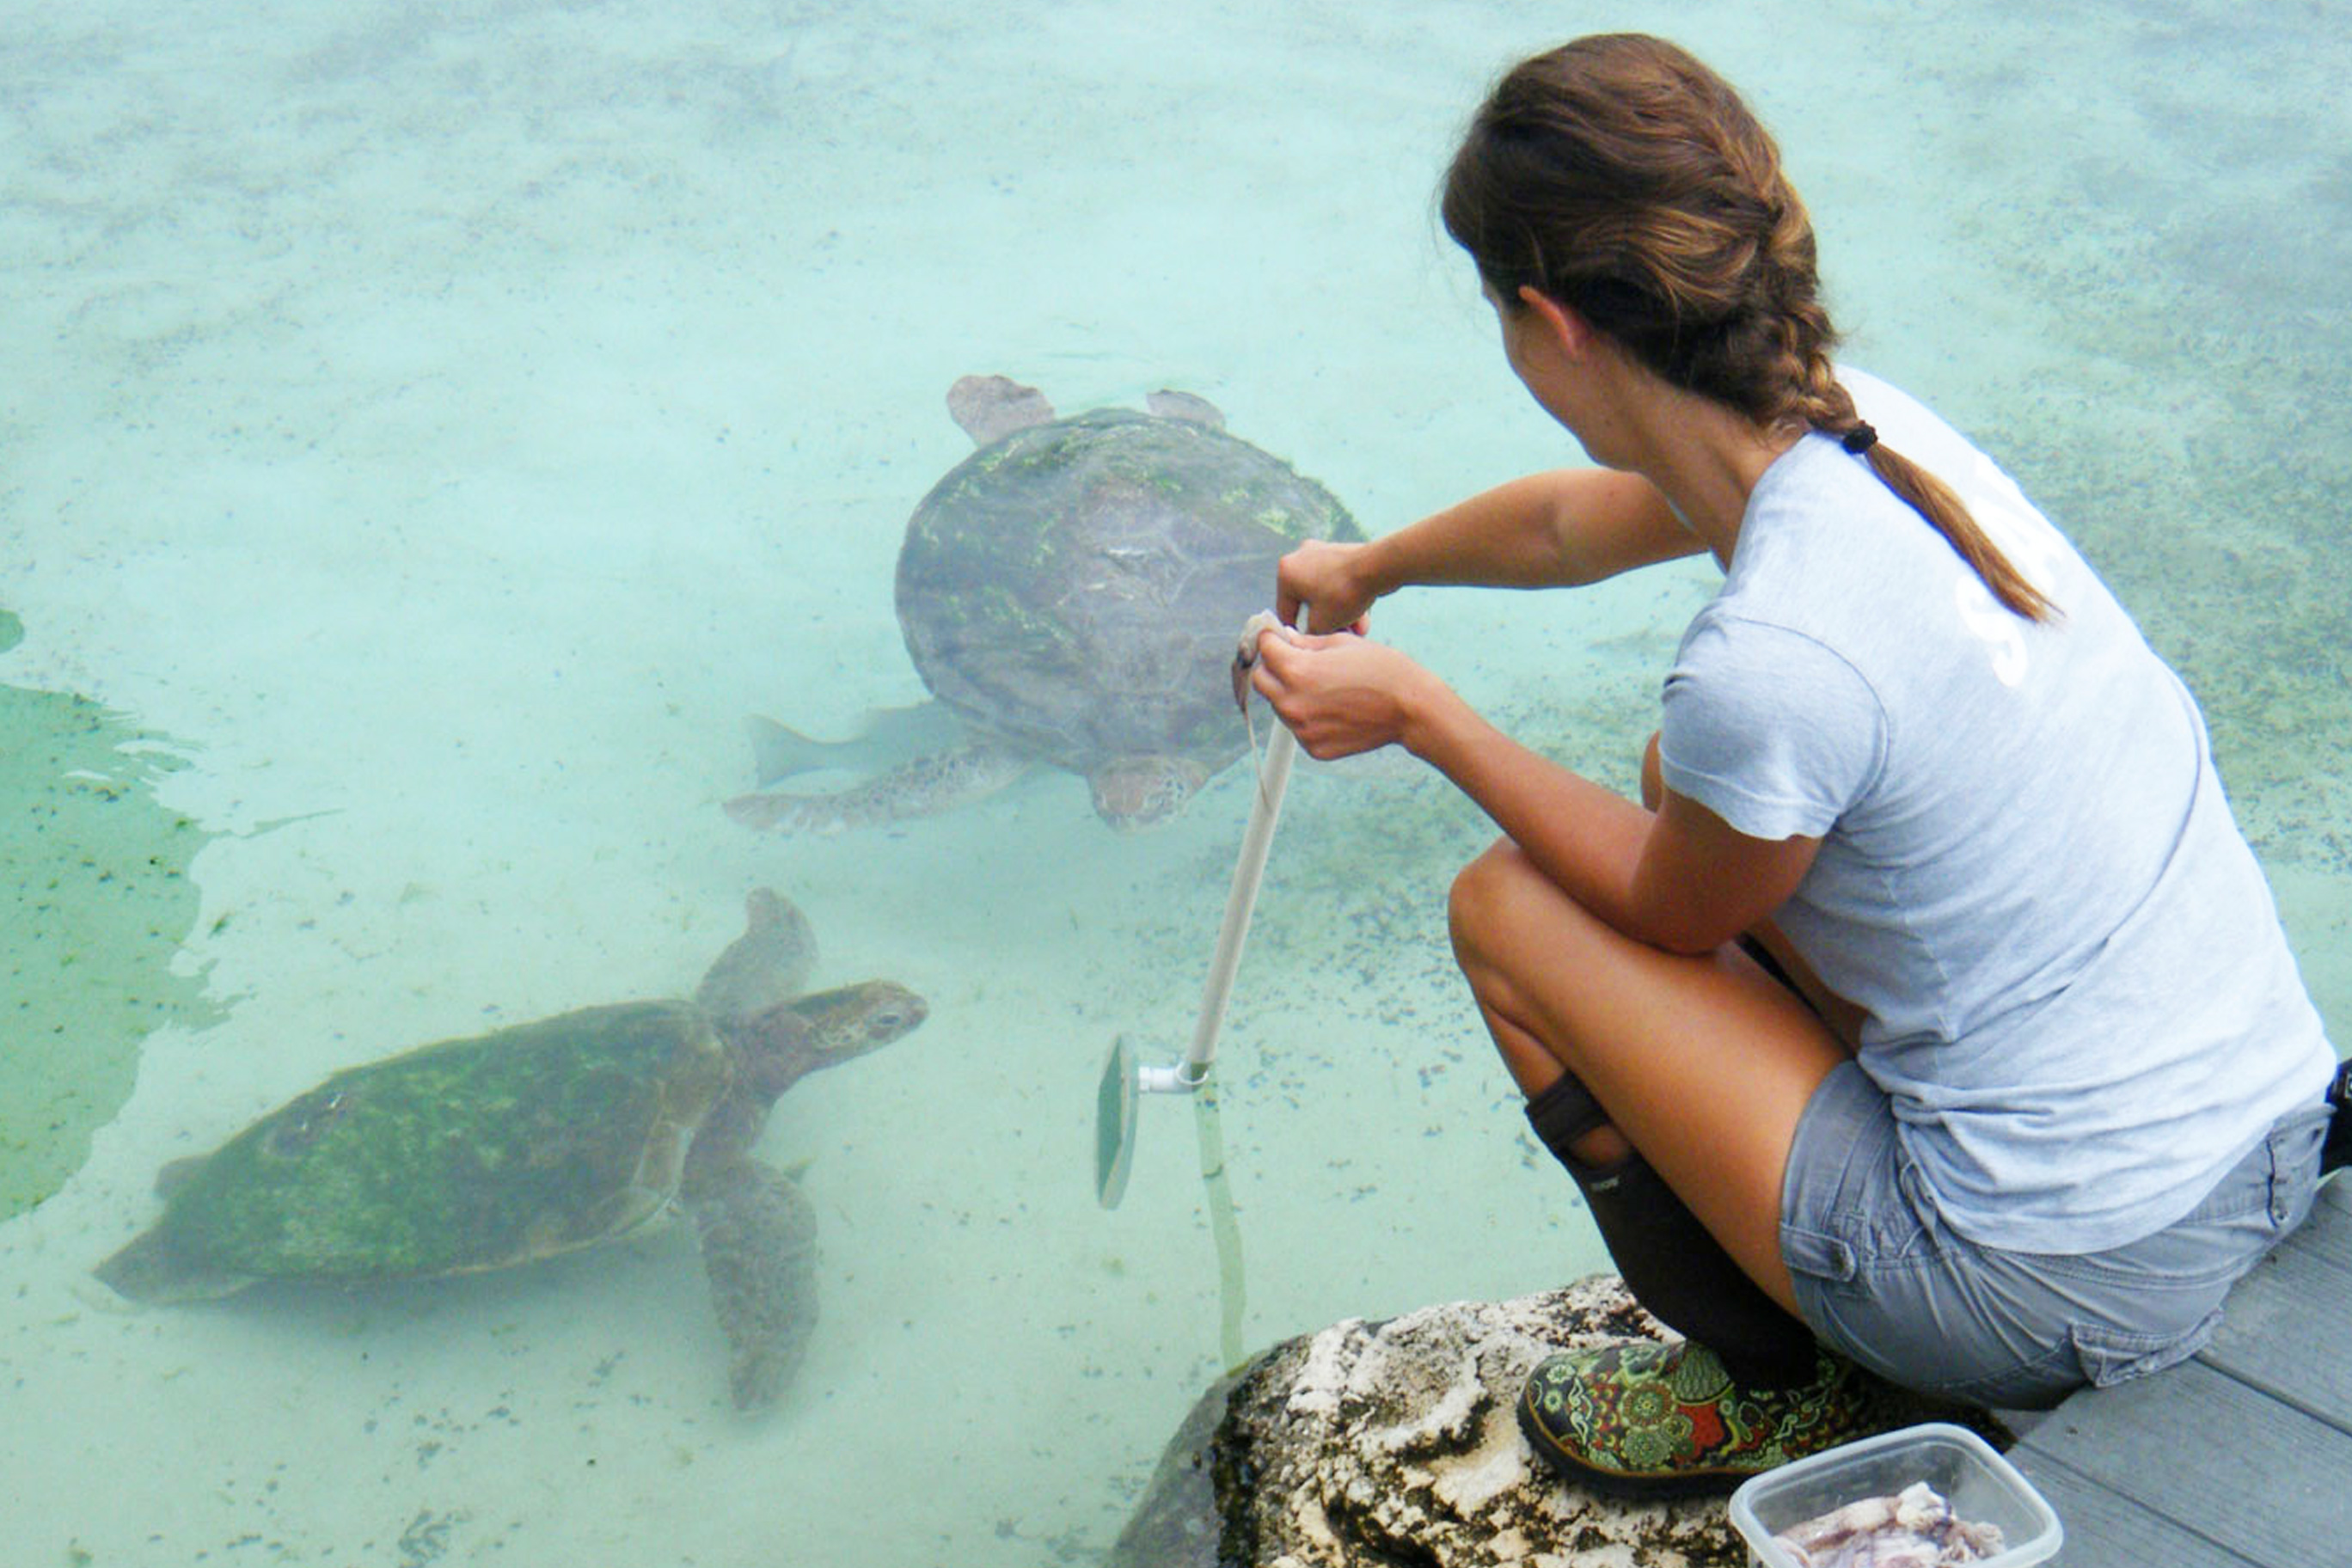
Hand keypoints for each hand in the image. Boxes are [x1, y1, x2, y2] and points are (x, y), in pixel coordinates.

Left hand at [1248, 628, 1448, 760]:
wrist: (1410, 709)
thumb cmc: (1382, 670)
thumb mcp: (1342, 643)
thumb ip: (1305, 641)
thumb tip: (1284, 638)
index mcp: (1297, 670)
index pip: (1264, 648)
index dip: (1271, 638)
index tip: (1277, 638)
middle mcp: (1292, 702)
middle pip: (1261, 680)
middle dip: (1273, 667)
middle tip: (1295, 662)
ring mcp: (1302, 729)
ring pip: (1278, 705)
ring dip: (1289, 693)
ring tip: (1324, 688)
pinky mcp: (1313, 747)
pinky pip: (1298, 727)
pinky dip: (1307, 716)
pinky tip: (1333, 708)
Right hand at [1275, 540, 1377, 634]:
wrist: (1377, 567)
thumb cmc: (1344, 593)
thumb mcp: (1321, 624)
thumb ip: (1309, 632)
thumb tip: (1312, 633)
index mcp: (1285, 572)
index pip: (1286, 611)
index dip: (1298, 632)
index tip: (1310, 644)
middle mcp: (1300, 557)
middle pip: (1309, 601)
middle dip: (1327, 622)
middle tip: (1339, 636)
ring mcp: (1322, 552)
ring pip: (1327, 592)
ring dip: (1340, 613)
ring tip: (1357, 630)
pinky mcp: (1342, 552)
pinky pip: (1340, 582)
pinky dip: (1348, 598)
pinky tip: (1363, 616)